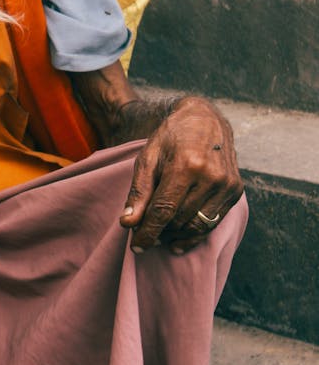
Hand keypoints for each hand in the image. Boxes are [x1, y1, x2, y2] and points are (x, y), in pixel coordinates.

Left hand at [120, 96, 242, 252]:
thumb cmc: (171, 137)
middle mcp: (211, 176)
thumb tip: (128, 223)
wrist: (205, 118)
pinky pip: (213, 222)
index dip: (148, 232)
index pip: (164, 210)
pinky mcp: (235, 190)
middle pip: (179, 220)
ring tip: (160, 235)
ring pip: (197, 226)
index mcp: (186, 165)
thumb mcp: (148, 158)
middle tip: (144, 235)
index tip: (136, 246)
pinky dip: (195, 233)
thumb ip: (139, 191)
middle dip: (159, 232)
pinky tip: (179, 238)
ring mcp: (227, 184)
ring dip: (176, 235)